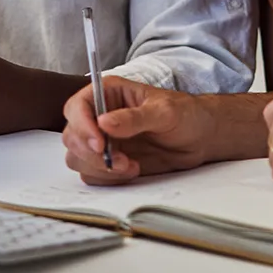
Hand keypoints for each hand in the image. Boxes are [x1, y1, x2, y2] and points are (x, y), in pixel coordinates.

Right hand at [61, 77, 212, 184]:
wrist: (199, 138)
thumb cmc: (184, 114)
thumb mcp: (164, 111)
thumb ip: (134, 117)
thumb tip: (105, 123)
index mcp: (108, 94)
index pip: (77, 107)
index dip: (81, 125)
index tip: (99, 143)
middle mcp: (100, 116)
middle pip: (72, 136)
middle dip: (91, 153)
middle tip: (118, 160)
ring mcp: (104, 140)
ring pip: (78, 158)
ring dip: (99, 167)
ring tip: (129, 165)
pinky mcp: (110, 161)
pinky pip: (92, 174)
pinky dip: (108, 178)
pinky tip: (132, 170)